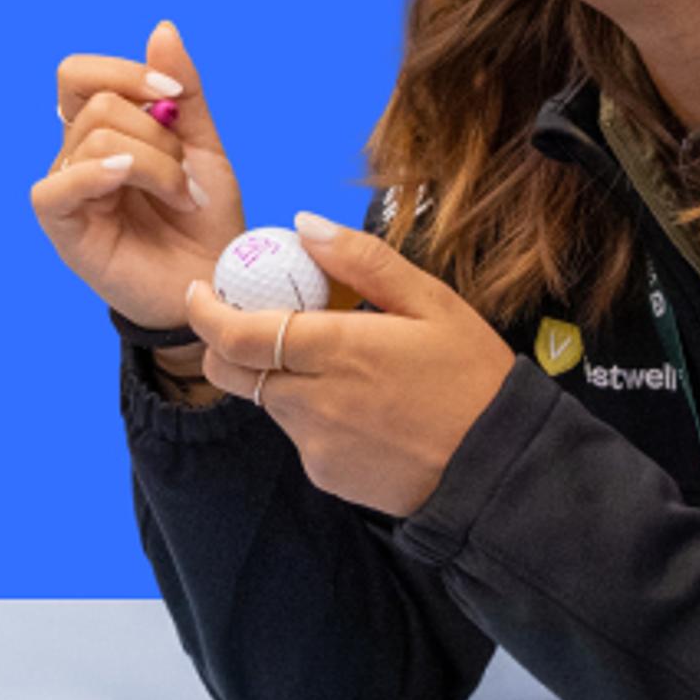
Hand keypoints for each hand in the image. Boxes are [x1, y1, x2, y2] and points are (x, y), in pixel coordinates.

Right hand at [31, 19, 243, 328]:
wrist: (218, 281)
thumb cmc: (207, 219)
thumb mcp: (203, 145)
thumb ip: (183, 90)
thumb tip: (162, 29)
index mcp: (105, 130)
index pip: (80, 74)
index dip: (125, 73)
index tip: (173, 96)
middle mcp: (78, 155)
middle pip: (94, 103)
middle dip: (155, 132)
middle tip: (186, 173)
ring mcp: (68, 190)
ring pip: (93, 138)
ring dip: (154, 164)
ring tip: (182, 197)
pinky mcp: (63, 226)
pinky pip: (57, 186)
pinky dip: (97, 174)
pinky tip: (128, 182)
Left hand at [182, 211, 517, 517]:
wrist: (499, 468)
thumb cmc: (473, 378)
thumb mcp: (432, 302)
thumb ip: (362, 261)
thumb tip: (304, 224)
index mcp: (338, 350)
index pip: (237, 334)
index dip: (205, 312)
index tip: (200, 291)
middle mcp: (314, 401)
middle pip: (232, 372)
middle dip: (227, 344)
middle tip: (254, 322)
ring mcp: (316, 443)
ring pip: (266, 401)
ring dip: (279, 377)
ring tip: (340, 366)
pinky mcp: (325, 474)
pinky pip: (300, 435)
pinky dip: (312, 414)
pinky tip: (363, 409)